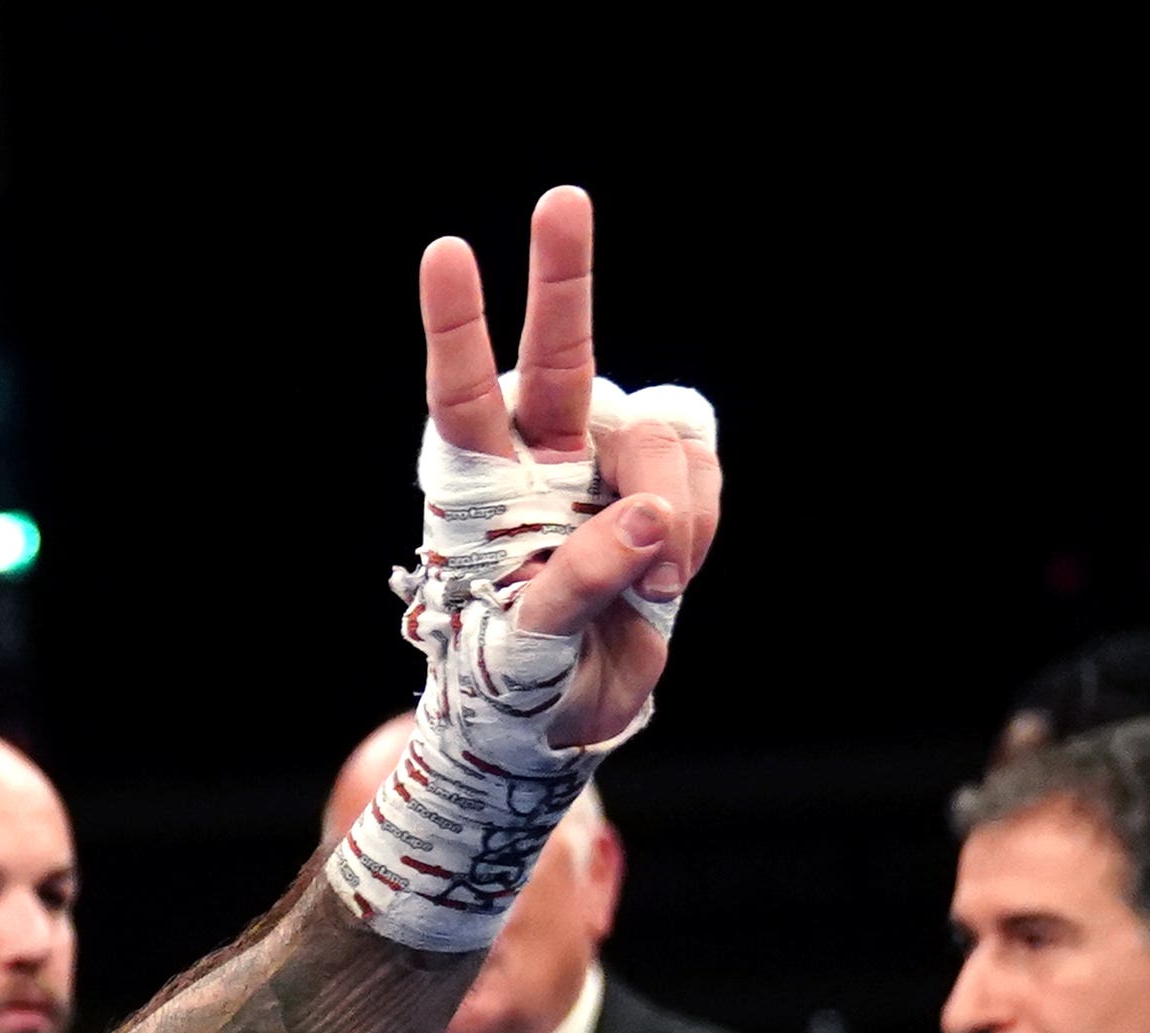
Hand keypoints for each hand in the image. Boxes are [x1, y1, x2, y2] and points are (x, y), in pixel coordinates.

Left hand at [420, 188, 724, 754]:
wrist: (568, 716)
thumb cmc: (518, 678)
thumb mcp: (527, 648)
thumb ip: (578, 583)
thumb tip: (648, 519)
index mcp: (479, 488)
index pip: (463, 396)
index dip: (458, 326)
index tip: (445, 251)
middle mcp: (542, 458)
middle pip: (558, 354)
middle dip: (563, 276)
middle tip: (561, 199)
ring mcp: (609, 466)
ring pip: (657, 434)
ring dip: (671, 505)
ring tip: (657, 580)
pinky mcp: (670, 485)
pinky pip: (703, 471)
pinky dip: (703, 523)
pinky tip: (672, 572)